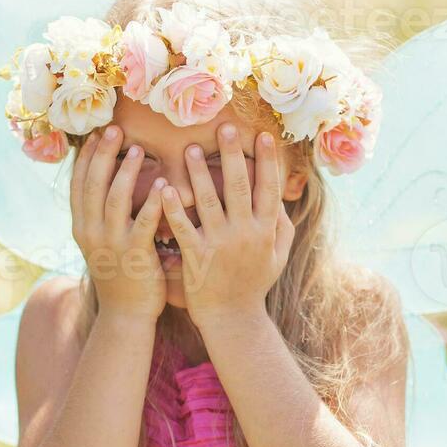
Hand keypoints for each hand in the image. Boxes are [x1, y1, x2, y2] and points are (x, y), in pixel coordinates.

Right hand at [70, 125, 167, 320]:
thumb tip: (108, 180)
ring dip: (126, 171)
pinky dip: (152, 201)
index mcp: (81, 226)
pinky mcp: (133, 255)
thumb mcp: (101, 242)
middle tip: (114, 128)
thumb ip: (102, 214)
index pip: (78, 184)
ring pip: (114, 198)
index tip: (95, 133)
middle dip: (103, 154)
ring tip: (139, 149)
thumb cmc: (120, 273)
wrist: (125, 315)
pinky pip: (143, 222)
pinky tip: (163, 183)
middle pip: (93, 184)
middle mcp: (90, 232)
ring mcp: (110, 244)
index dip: (86, 157)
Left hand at [159, 125, 293, 326]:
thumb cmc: (254, 284)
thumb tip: (283, 199)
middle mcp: (245, 234)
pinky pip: (183, 227)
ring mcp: (220, 245)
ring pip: (209, 201)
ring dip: (200, 174)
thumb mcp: (277, 256)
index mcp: (266, 230)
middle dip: (233, 155)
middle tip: (224, 127)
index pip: (269, 188)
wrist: (233, 319)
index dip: (267, 161)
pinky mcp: (197, 257)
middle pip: (239, 187)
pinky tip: (164, 188)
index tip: (262, 135)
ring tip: (191, 148)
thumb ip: (281, 227)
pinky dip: (174, 207)